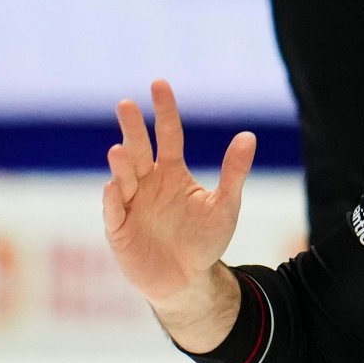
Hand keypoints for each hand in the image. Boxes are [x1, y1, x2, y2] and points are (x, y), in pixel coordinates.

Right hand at [103, 79, 254, 308]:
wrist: (187, 279)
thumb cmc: (204, 239)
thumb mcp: (226, 205)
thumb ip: (234, 172)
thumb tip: (248, 136)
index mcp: (171, 172)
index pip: (169, 135)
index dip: (165, 111)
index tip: (160, 84)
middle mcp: (147, 182)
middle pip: (140, 150)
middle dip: (133, 128)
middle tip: (128, 104)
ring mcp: (131, 204)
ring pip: (124, 177)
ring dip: (121, 164)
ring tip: (121, 149)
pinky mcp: (119, 229)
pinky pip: (115, 212)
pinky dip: (115, 200)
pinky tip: (115, 187)